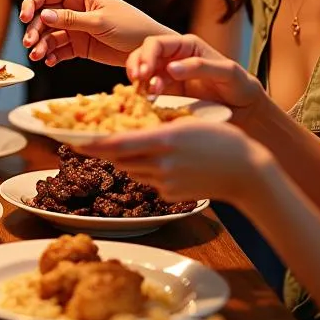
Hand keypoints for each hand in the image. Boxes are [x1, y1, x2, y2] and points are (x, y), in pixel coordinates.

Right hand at [19, 0, 165, 66]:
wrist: (150, 51)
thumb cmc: (131, 28)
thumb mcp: (100, 22)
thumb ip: (71, 19)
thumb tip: (43, 15)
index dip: (32, 4)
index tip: (24, 19)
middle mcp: (75, 8)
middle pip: (43, 16)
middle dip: (34, 29)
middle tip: (30, 45)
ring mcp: (77, 28)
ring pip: (49, 34)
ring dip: (41, 45)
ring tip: (38, 57)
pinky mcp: (80, 45)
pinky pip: (60, 49)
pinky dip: (52, 55)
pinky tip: (50, 62)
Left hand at [91, 122, 272, 204]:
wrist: (247, 173)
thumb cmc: (222, 140)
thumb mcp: (187, 124)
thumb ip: (157, 128)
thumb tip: (132, 129)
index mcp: (162, 140)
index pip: (117, 144)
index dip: (91, 144)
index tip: (72, 140)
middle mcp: (160, 164)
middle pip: (119, 159)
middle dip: (103, 151)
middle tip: (88, 141)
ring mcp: (164, 183)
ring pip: (131, 171)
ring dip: (125, 160)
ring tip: (127, 147)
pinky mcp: (170, 196)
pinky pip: (148, 182)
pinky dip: (146, 171)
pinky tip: (160, 162)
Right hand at [125, 34, 264, 120]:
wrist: (245, 111)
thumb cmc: (240, 86)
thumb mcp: (226, 72)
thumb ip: (199, 67)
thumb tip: (170, 68)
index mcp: (186, 46)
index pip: (156, 44)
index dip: (145, 55)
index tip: (143, 73)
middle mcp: (173, 58)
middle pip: (143, 56)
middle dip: (137, 68)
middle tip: (138, 83)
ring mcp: (168, 77)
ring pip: (142, 74)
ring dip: (139, 83)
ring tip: (146, 96)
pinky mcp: (167, 95)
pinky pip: (148, 92)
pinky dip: (143, 96)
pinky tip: (147, 102)